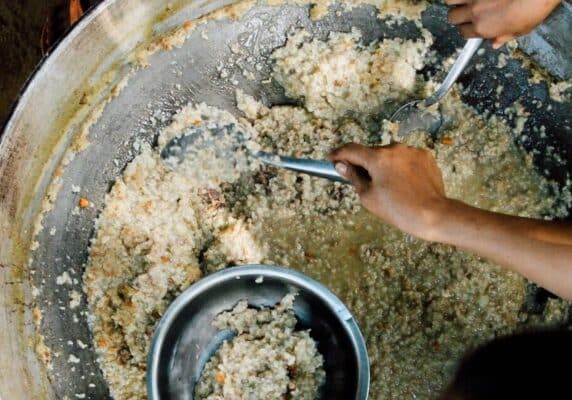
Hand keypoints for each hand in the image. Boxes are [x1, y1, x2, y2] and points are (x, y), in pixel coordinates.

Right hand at [328, 143, 447, 239]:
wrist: (432, 214)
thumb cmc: (398, 209)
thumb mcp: (368, 197)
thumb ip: (353, 177)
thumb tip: (341, 165)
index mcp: (378, 157)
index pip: (351, 149)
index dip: (338, 154)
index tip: (331, 158)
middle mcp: (395, 148)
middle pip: (372, 153)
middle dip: (365, 164)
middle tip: (362, 180)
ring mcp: (412, 151)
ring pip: (390, 155)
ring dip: (384, 165)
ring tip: (388, 186)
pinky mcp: (425, 157)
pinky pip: (406, 159)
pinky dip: (400, 167)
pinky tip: (403, 184)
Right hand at [446, 0, 561, 47]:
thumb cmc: (533, 8)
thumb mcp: (521, 30)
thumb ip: (504, 37)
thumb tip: (496, 42)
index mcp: (483, 28)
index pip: (463, 32)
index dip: (467, 29)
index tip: (472, 25)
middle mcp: (474, 12)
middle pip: (452, 16)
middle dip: (458, 15)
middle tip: (467, 12)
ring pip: (450, 0)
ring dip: (456, 1)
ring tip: (465, 0)